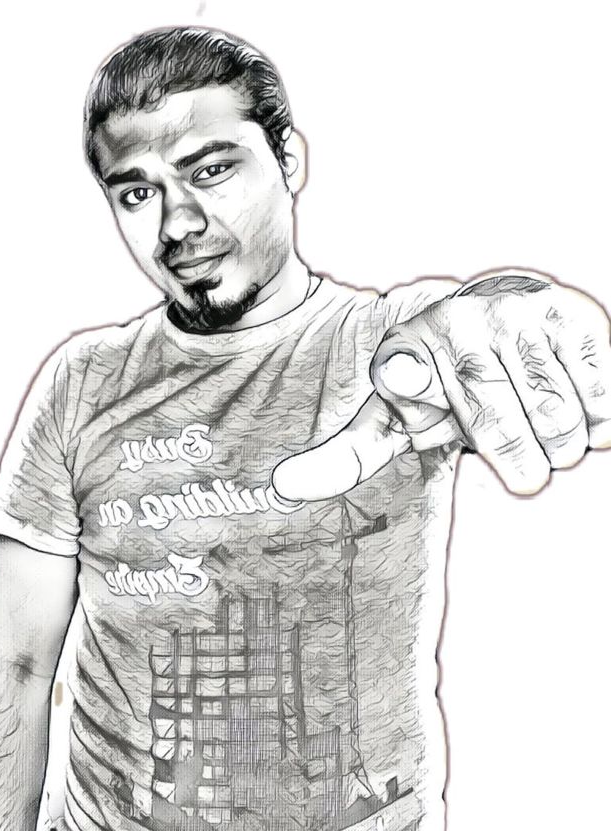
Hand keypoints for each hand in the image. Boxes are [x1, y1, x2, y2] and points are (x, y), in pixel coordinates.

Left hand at [272, 272, 610, 499]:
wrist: (500, 325)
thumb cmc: (442, 390)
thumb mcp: (392, 422)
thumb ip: (344, 457)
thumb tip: (280, 490)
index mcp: (404, 348)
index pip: (404, 373)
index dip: (409, 378)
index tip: (403, 372)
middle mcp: (458, 321)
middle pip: (504, 428)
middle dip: (521, 463)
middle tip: (523, 464)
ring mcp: (516, 312)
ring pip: (559, 420)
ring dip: (561, 444)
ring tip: (544, 429)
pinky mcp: (572, 313)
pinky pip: (603, 398)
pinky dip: (600, 422)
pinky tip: (576, 403)